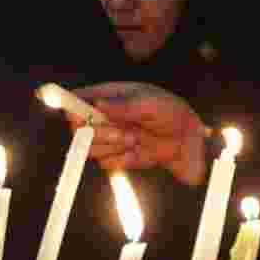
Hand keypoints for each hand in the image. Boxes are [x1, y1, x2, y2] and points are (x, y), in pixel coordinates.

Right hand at [71, 82, 208, 185]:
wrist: (188, 140)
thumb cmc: (171, 112)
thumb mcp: (151, 104)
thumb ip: (125, 105)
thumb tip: (98, 103)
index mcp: (108, 95)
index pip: (77, 100)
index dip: (72, 108)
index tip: (82, 117)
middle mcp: (103, 117)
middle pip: (78, 128)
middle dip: (99, 133)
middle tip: (124, 133)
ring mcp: (109, 138)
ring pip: (90, 148)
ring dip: (112, 147)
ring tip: (136, 139)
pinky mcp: (117, 156)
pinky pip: (107, 163)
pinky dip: (122, 159)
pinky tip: (138, 151)